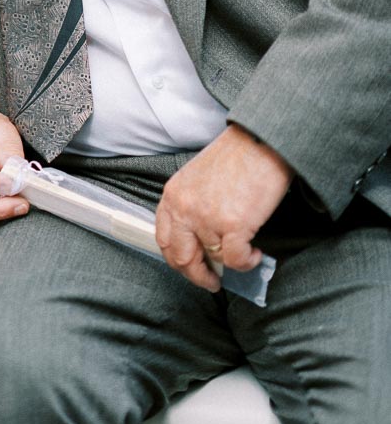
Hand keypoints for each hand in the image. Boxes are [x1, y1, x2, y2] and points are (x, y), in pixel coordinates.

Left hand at [155, 125, 293, 291]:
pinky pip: (236, 260)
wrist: (260, 142)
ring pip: (215, 259)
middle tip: (212, 281)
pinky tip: (254, 253)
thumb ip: (191, 208)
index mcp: (172, 195)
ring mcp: (207, 218)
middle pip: (181, 258)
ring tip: (245, 252)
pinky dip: (247, 263)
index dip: (177, 260)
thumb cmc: (234, 157)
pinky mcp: (233, 225)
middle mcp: (184, 208)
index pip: (163, 240)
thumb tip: (201, 244)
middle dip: (197, 275)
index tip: (190, 268)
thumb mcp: (197, 179)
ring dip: (231, 263)